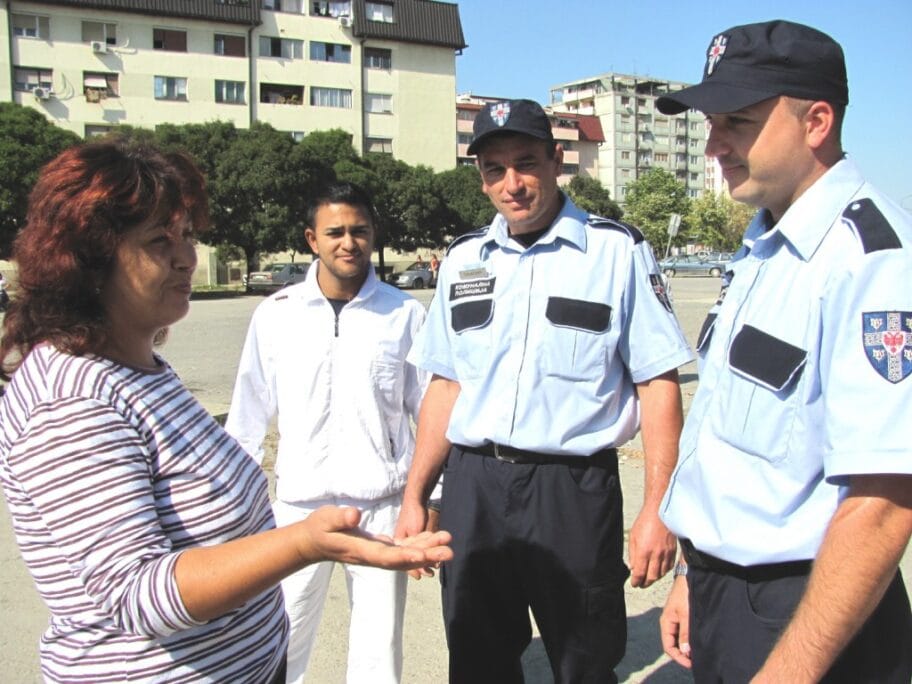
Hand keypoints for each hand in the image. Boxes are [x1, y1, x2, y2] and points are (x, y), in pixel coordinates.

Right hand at [300, 505, 451, 571]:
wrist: (313, 543)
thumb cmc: (319, 529)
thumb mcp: (325, 519)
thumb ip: (340, 518)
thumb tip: (355, 516)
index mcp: (361, 551)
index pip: (386, 557)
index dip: (405, 557)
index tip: (423, 556)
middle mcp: (373, 557)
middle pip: (403, 560)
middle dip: (426, 556)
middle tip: (449, 551)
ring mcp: (377, 554)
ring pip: (406, 556)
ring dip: (427, 550)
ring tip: (447, 541)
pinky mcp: (380, 549)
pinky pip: (403, 550)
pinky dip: (419, 545)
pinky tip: (433, 538)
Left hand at [628, 510, 675, 586]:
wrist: (660, 511)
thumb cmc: (645, 522)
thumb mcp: (633, 537)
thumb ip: (633, 555)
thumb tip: (633, 568)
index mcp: (644, 551)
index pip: (640, 574)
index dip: (636, 581)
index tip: (634, 583)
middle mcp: (656, 554)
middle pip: (652, 577)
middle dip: (645, 583)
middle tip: (641, 584)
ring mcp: (666, 554)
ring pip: (661, 574)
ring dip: (654, 578)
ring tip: (649, 578)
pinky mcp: (673, 551)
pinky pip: (669, 567)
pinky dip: (664, 572)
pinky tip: (659, 571)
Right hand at [660, 575, 691, 668]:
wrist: (690, 576)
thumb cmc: (686, 593)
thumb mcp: (686, 614)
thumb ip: (685, 633)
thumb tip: (686, 652)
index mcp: (666, 623)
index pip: (668, 647)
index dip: (678, 657)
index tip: (691, 664)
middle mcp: (670, 623)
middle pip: (674, 644)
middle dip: (684, 654)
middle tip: (697, 661)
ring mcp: (676, 620)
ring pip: (680, 639)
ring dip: (688, 647)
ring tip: (699, 653)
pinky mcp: (683, 616)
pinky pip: (685, 632)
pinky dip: (690, 639)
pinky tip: (699, 642)